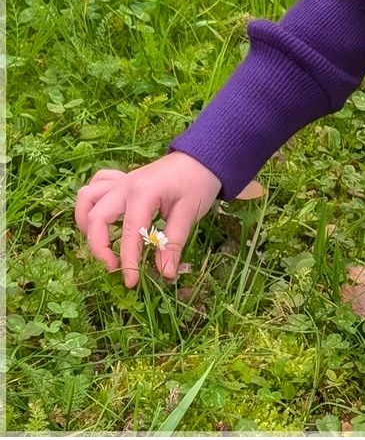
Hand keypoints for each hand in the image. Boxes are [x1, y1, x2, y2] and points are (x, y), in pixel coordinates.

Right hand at [74, 151, 222, 286]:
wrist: (203, 157)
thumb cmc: (199, 182)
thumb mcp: (189, 213)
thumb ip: (173, 243)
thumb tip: (165, 274)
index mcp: (143, 193)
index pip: (128, 233)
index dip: (128, 262)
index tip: (131, 283)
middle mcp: (125, 185)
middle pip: (95, 218)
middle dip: (99, 247)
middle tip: (114, 267)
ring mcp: (121, 181)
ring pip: (87, 199)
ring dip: (86, 223)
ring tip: (101, 243)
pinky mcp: (121, 180)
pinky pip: (95, 186)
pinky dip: (91, 202)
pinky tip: (103, 216)